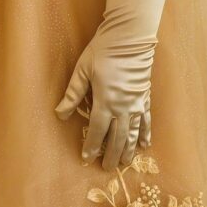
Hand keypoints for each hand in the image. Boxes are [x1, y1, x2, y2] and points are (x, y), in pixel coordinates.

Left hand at [55, 10, 153, 171]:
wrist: (130, 37)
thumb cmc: (102, 51)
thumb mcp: (82, 71)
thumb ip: (72, 95)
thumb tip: (59, 114)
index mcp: (106, 101)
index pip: (97, 131)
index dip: (91, 146)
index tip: (86, 158)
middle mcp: (123, 107)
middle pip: (117, 137)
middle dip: (110, 154)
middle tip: (106, 168)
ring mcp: (137, 103)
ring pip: (133, 133)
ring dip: (128, 150)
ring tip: (124, 163)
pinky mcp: (145, 97)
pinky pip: (146, 120)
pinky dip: (145, 134)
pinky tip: (144, 145)